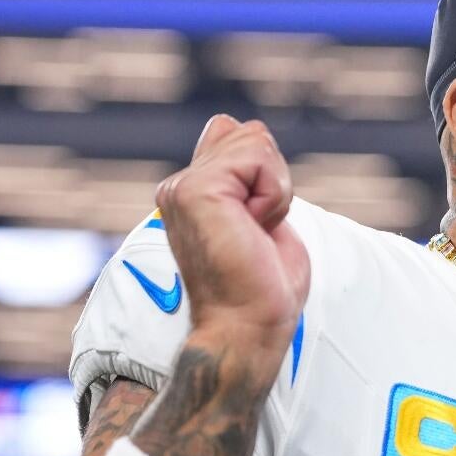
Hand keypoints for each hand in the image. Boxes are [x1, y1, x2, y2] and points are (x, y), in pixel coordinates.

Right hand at [154, 114, 310, 352]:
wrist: (248, 329)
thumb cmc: (262, 288)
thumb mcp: (263, 217)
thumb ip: (250, 175)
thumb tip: (242, 127)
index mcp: (192, 192)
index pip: (239, 137)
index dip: (268, 177)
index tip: (258, 228)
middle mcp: (180, 186)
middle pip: (250, 135)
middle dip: (274, 181)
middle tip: (259, 233)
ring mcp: (183, 187)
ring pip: (256, 142)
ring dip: (275, 191)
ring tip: (256, 233)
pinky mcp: (195, 191)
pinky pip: (257, 158)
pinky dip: (274, 195)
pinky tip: (256, 229)